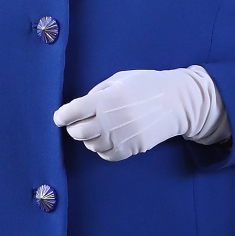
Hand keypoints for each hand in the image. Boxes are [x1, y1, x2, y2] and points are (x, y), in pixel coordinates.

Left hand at [53, 66, 228, 161]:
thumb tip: (80, 107)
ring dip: (89, 137)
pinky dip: (102, 148)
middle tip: (77, 121)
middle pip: (78, 132)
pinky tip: (107, 137)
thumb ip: (97, 92)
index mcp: (106, 100)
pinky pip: (106, 155)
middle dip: (74, 126)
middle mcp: (110, 122)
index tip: (59, 117)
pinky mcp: (131, 150)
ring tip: (96, 127)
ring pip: (91, 145)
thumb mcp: (119, 80)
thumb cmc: (145, 84)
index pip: (73, 112)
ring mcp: (121, 138)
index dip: (62, 115)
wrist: (175, 102)